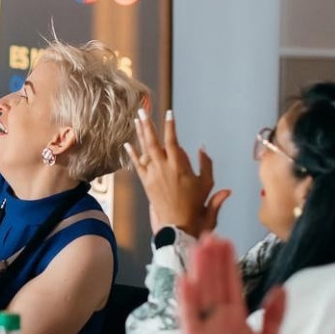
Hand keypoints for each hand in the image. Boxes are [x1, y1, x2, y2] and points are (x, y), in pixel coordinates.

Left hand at [126, 109, 230, 236]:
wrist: (178, 224)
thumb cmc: (195, 204)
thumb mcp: (207, 184)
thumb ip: (206, 164)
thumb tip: (202, 148)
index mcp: (179, 166)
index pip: (173, 141)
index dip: (170, 126)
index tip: (169, 113)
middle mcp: (163, 168)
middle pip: (153, 141)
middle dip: (147, 124)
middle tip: (142, 110)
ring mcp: (152, 175)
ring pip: (144, 150)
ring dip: (140, 134)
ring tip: (136, 119)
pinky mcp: (146, 182)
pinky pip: (137, 165)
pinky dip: (132, 154)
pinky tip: (127, 143)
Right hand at [180, 235, 284, 333]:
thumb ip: (274, 318)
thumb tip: (281, 289)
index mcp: (236, 317)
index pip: (232, 284)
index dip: (228, 263)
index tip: (225, 241)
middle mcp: (218, 318)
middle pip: (215, 283)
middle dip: (213, 260)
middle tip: (210, 235)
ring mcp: (205, 328)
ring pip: (201, 294)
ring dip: (200, 271)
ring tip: (199, 248)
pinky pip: (190, 317)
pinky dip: (187, 300)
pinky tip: (186, 281)